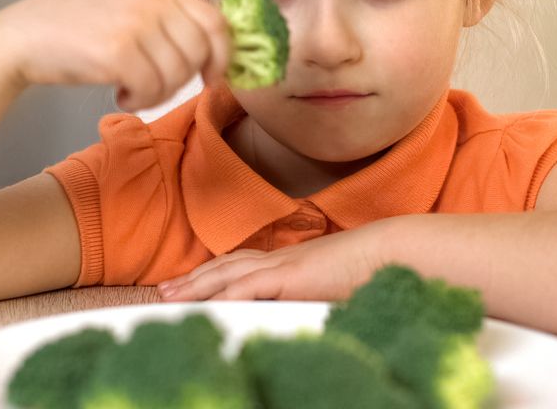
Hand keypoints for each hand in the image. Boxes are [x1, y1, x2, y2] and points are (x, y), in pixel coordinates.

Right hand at [0, 0, 230, 110]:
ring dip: (159, 94)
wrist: (24, 35)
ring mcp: (135, 24)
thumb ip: (166, 23)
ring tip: (133, 91)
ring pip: (178, 75)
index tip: (210, 78)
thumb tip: (211, 56)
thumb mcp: (128, 10)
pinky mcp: (117, 50)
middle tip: (156, 88)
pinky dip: (140, 101)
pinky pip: (152, 88)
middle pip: (200, 53)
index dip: (222, 55)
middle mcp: (152, 1)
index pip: (215, 22)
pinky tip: (119, 95)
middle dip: (184, 81)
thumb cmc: (77, 29)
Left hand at [155, 223, 390, 301]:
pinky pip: (249, 287)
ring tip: (170, 297)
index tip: (190, 283)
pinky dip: (223, 295)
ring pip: (228, 273)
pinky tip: (204, 306)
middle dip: (193, 279)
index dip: (213, 273)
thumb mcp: (336, 285)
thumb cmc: (374, 269)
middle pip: (226, 266)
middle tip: (163, 291)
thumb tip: (306, 305)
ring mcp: (285, 264)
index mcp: (292, 260)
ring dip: (196, 286)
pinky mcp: (291, 276)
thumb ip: (316, 293)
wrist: (394, 250)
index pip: (243, 264)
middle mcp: (282, 258)